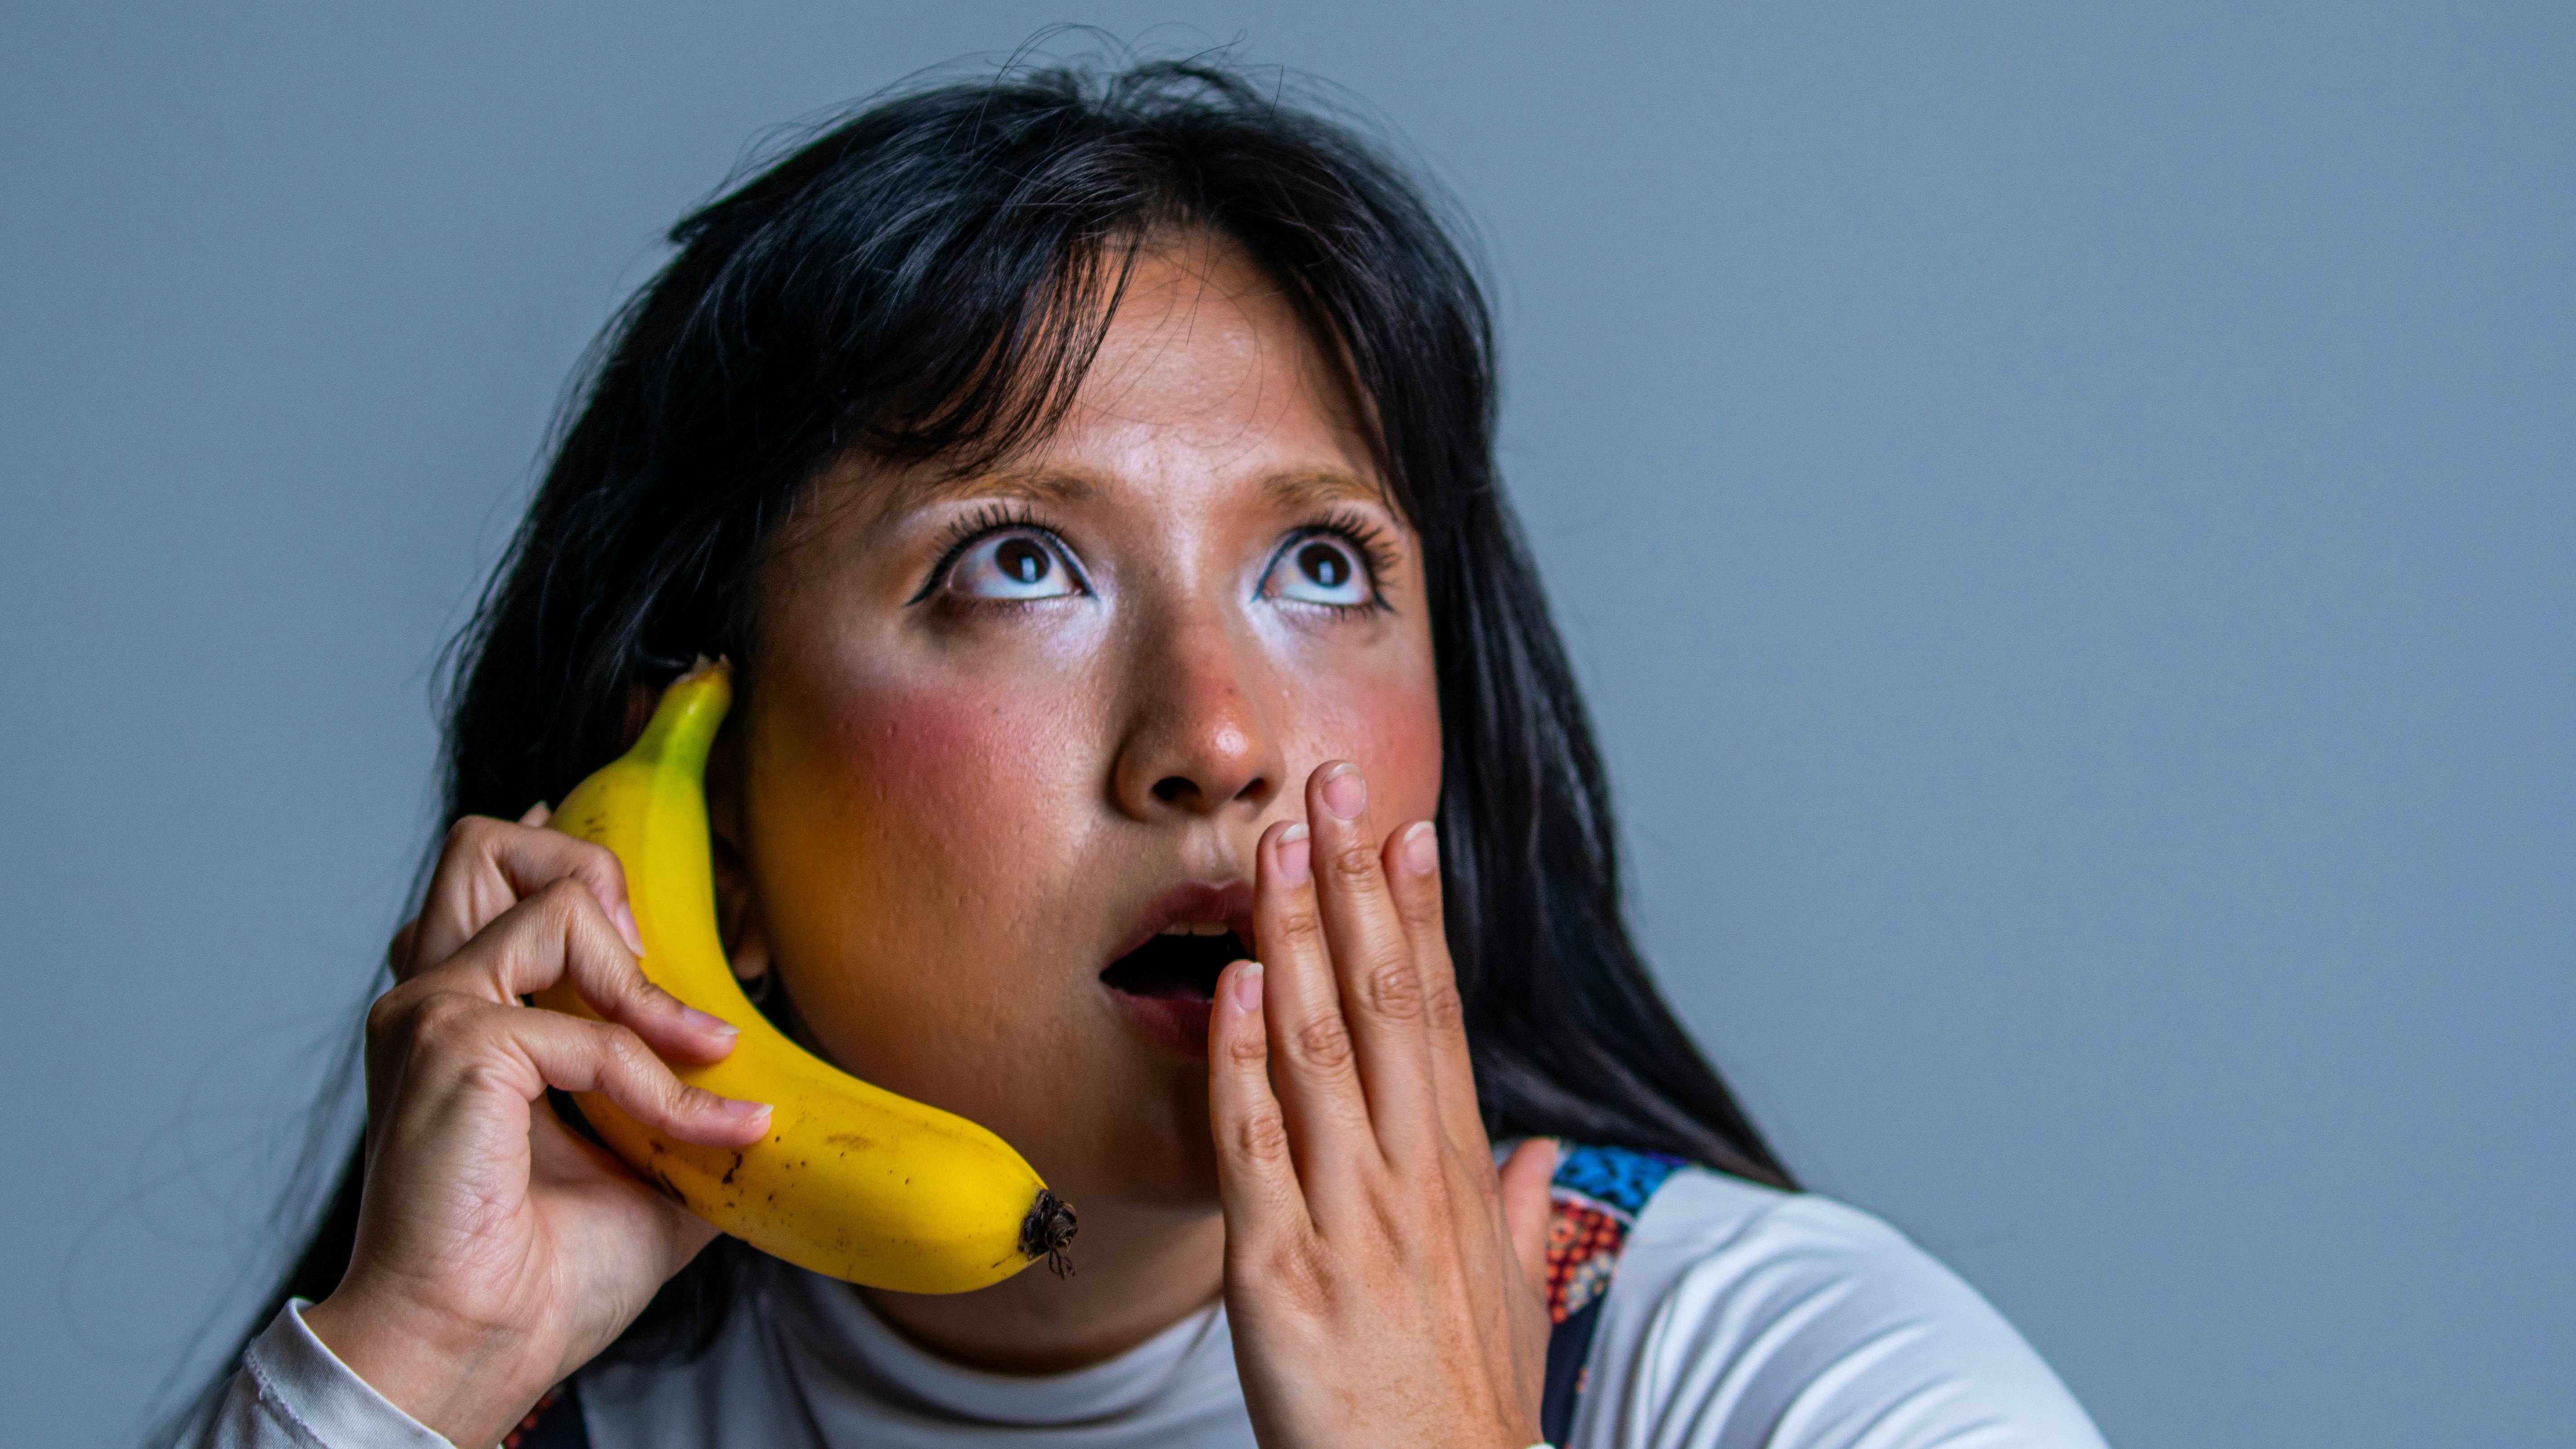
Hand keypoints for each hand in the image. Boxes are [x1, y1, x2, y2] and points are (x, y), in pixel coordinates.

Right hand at [301, 806, 770, 1448]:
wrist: (483, 1346)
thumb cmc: (544, 1273)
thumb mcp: (644, 1163)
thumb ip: (680, 1099)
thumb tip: (770, 1082)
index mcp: (463, 1012)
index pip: (499, 871)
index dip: (593, 872)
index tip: (677, 933)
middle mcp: (434, 996)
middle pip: (487, 841)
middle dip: (600, 881)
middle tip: (659, 974)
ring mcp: (435, 1012)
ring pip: (554, 901)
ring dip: (649, 983)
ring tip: (699, 1051)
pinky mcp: (456, 1043)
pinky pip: (594, 1026)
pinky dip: (664, 1082)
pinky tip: (707, 1127)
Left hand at [1211, 762, 1560, 1448]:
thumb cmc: (1466, 1412)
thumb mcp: (1513, 1301)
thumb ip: (1523, 1215)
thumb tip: (1543, 1155)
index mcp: (1459, 1175)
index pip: (1439, 1012)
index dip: (1417, 914)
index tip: (1403, 827)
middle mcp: (1412, 1178)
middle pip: (1386, 1001)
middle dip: (1355, 884)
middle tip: (1331, 783)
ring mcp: (1349, 1219)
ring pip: (1318, 1048)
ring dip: (1295, 937)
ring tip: (1274, 846)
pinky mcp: (1280, 1275)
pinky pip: (1254, 1150)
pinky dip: (1238, 1063)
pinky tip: (1228, 988)